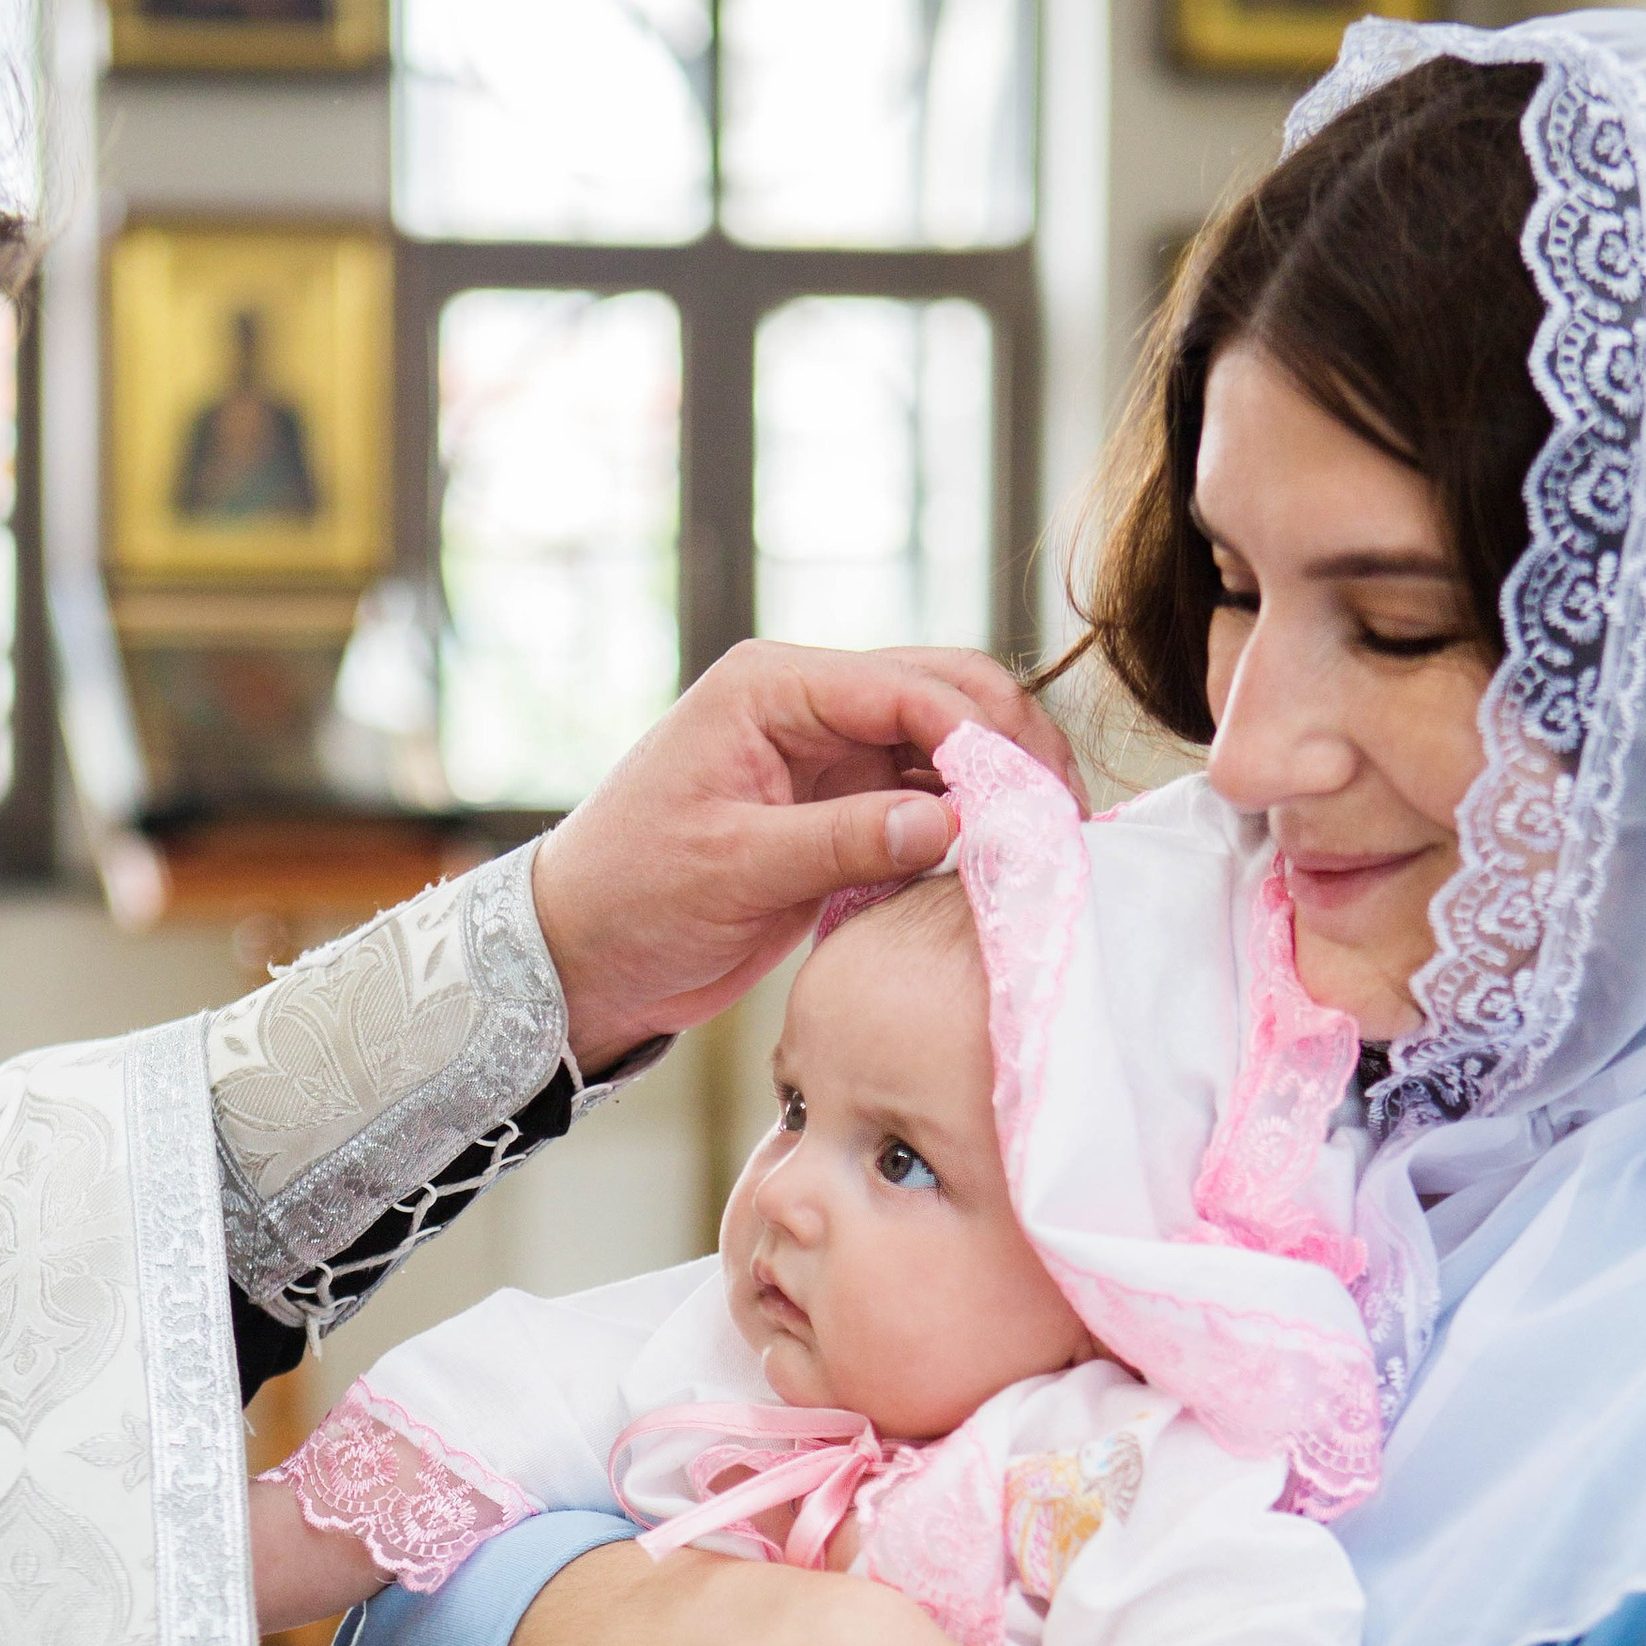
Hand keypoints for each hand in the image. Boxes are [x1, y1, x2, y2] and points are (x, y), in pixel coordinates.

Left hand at [529, 639, 1078, 1069]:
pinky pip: (925, 802)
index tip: (1031, 799)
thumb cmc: (632, 897)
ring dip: (997, 788)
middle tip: (1062, 816)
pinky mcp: (840, 812)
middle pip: (942, 697)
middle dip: (1008, 747)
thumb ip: (842, 840)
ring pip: (944, 749)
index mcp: (770, 688)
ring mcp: (828, 758)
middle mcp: (807, 706)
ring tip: (1048, 843)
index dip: (979, 737)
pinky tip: (1002, 863)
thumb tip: (951, 824)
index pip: (904, 688)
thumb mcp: (734, 870)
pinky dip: (967, 827)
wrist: (584, 957)